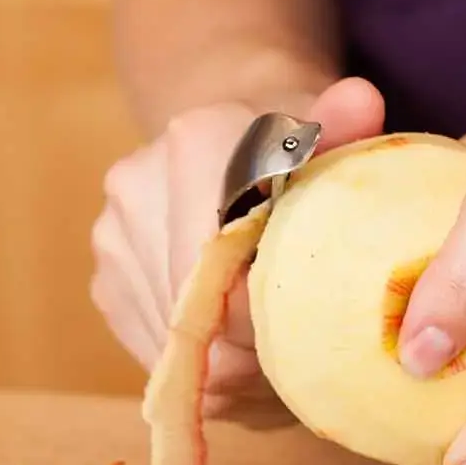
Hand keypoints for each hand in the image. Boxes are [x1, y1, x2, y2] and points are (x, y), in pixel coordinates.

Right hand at [91, 77, 384, 415]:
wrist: (235, 140)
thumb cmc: (299, 150)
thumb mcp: (333, 136)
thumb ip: (347, 127)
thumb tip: (360, 101)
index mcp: (194, 143)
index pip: (231, 266)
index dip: (274, 314)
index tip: (316, 329)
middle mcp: (136, 187)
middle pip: (199, 314)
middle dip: (253, 348)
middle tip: (305, 349)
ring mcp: (112, 238)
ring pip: (176, 345)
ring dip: (228, 363)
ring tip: (276, 346)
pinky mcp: (105, 283)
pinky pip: (157, 350)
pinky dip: (201, 363)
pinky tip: (237, 342)